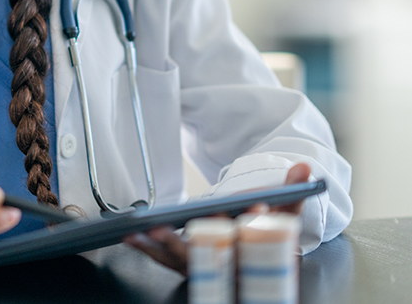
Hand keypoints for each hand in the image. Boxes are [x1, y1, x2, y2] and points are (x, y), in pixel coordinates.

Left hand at [123, 162, 311, 275]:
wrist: (253, 253)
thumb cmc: (266, 231)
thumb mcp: (283, 212)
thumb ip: (293, 192)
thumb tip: (305, 167)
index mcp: (254, 258)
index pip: (250, 247)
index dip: (247, 230)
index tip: (249, 209)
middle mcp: (227, 268)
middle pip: (209, 260)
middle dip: (188, 246)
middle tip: (171, 230)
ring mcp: (204, 268)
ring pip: (181, 263)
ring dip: (160, 248)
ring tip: (142, 231)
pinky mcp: (184, 264)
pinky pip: (165, 260)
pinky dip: (147, 248)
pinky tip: (131, 235)